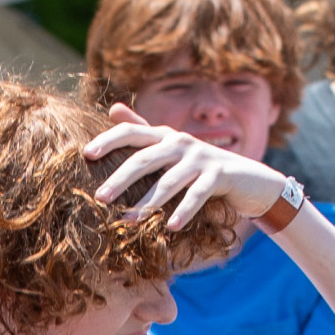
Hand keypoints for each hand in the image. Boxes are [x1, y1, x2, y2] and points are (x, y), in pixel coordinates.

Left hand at [83, 107, 288, 230]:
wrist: (248, 179)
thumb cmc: (201, 167)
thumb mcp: (172, 148)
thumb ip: (144, 131)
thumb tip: (112, 107)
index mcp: (165, 136)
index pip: (132, 131)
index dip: (109, 140)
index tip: (86, 154)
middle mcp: (181, 142)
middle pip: (145, 158)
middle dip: (120, 178)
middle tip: (99, 197)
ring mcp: (201, 158)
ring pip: (169, 180)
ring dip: (148, 203)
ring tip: (128, 220)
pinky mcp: (220, 175)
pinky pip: (198, 194)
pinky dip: (184, 211)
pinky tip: (170, 227)